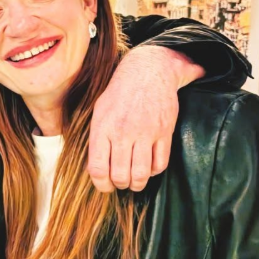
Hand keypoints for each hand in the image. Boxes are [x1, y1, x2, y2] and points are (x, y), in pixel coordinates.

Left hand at [88, 45, 204, 191]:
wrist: (148, 71)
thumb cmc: (119, 93)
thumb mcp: (99, 111)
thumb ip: (96, 140)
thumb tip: (94, 169)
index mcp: (103, 127)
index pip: (97, 168)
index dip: (101, 185)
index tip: (105, 187)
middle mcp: (123, 132)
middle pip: (120, 176)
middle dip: (120, 184)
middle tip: (121, 182)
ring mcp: (145, 132)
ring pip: (141, 174)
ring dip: (137, 183)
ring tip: (135, 180)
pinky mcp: (164, 132)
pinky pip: (160, 164)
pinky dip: (154, 172)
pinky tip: (149, 167)